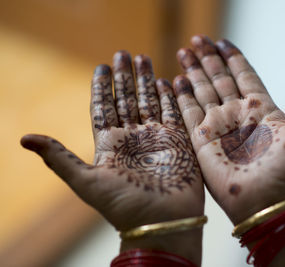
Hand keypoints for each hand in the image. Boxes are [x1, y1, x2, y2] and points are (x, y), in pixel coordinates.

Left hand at [21, 52, 203, 262]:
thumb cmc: (123, 206)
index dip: (102, 87)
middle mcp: (133, 138)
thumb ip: (59, 158)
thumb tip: (24, 139)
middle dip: (125, 77)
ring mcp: (156, 138)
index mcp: (110, 144)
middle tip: (123, 53)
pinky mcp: (178, 142)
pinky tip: (166, 81)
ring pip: (150, 102)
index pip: (104, 108)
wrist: (161, 223)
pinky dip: (169, 97)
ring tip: (143, 58)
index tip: (101, 66)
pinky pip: (173, 113)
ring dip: (146, 80)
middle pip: (127, 100)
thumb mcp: (86, 182)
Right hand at [174, 35, 284, 224]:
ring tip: (183, 52)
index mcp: (261, 109)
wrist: (269, 204)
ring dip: (192, 72)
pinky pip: (188, 114)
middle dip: (208, 59)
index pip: (244, 76)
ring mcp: (218, 128)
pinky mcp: (201, 142)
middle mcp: (237, 115)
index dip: (233, 58)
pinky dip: (180, 97)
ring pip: (202, 92)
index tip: (222, 42)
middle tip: (196, 39)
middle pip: (219, 79)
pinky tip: (175, 80)